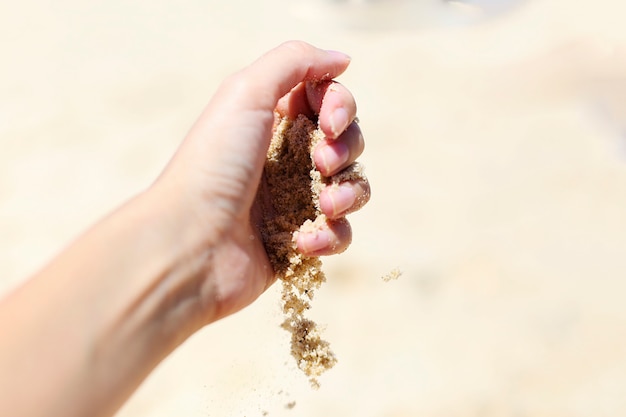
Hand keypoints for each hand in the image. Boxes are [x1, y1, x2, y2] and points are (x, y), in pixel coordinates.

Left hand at [154, 41, 369, 324]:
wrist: (189, 243)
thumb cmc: (213, 164)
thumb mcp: (245, 92)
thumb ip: (295, 61)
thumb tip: (341, 59)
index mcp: (273, 120)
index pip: (329, 102)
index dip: (341, 107)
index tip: (330, 122)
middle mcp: (286, 157)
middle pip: (347, 142)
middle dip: (346, 150)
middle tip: (322, 163)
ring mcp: (294, 200)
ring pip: (352, 188)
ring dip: (349, 193)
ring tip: (326, 205)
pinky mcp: (298, 240)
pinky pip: (339, 234)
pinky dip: (331, 237)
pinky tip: (302, 242)